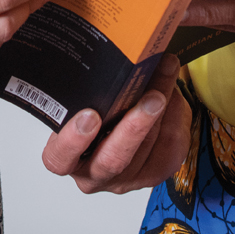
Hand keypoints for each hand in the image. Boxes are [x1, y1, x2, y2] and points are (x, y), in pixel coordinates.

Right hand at [41, 54, 188, 193]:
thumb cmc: (92, 109)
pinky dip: (174, 119)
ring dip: (163, 110)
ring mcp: (124, 180)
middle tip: (151, 96)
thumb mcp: (80, 99)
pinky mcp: (153, 175)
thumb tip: (114, 53)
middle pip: (113, 160)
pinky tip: (173, 95)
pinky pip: (169, 151)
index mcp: (66, 157)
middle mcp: (93, 175)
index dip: (74, 140)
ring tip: (167, 75)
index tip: (90, 114)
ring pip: (147, 150)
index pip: (60, 158)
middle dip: (135, 127)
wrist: (118, 123)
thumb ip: (86, 88)